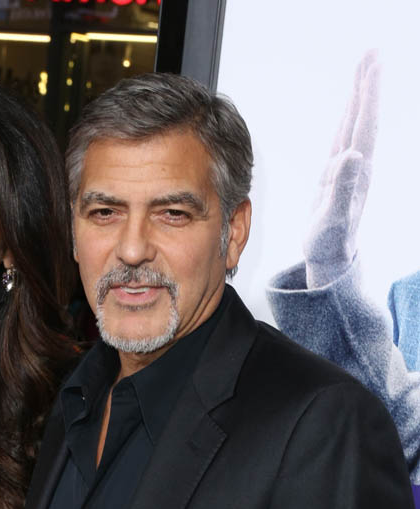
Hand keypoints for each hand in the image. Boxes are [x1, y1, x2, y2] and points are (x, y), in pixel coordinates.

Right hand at [303, 50, 379, 287]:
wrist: (330, 261)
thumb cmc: (330, 245)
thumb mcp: (335, 219)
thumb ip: (344, 188)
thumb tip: (352, 155)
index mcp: (358, 171)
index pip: (365, 124)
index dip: (369, 94)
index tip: (372, 65)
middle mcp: (357, 166)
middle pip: (363, 117)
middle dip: (367, 85)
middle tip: (371, 53)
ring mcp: (347, 170)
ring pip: (353, 125)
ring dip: (358, 98)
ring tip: (362, 72)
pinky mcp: (335, 177)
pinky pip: (341, 139)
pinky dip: (345, 120)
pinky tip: (347, 112)